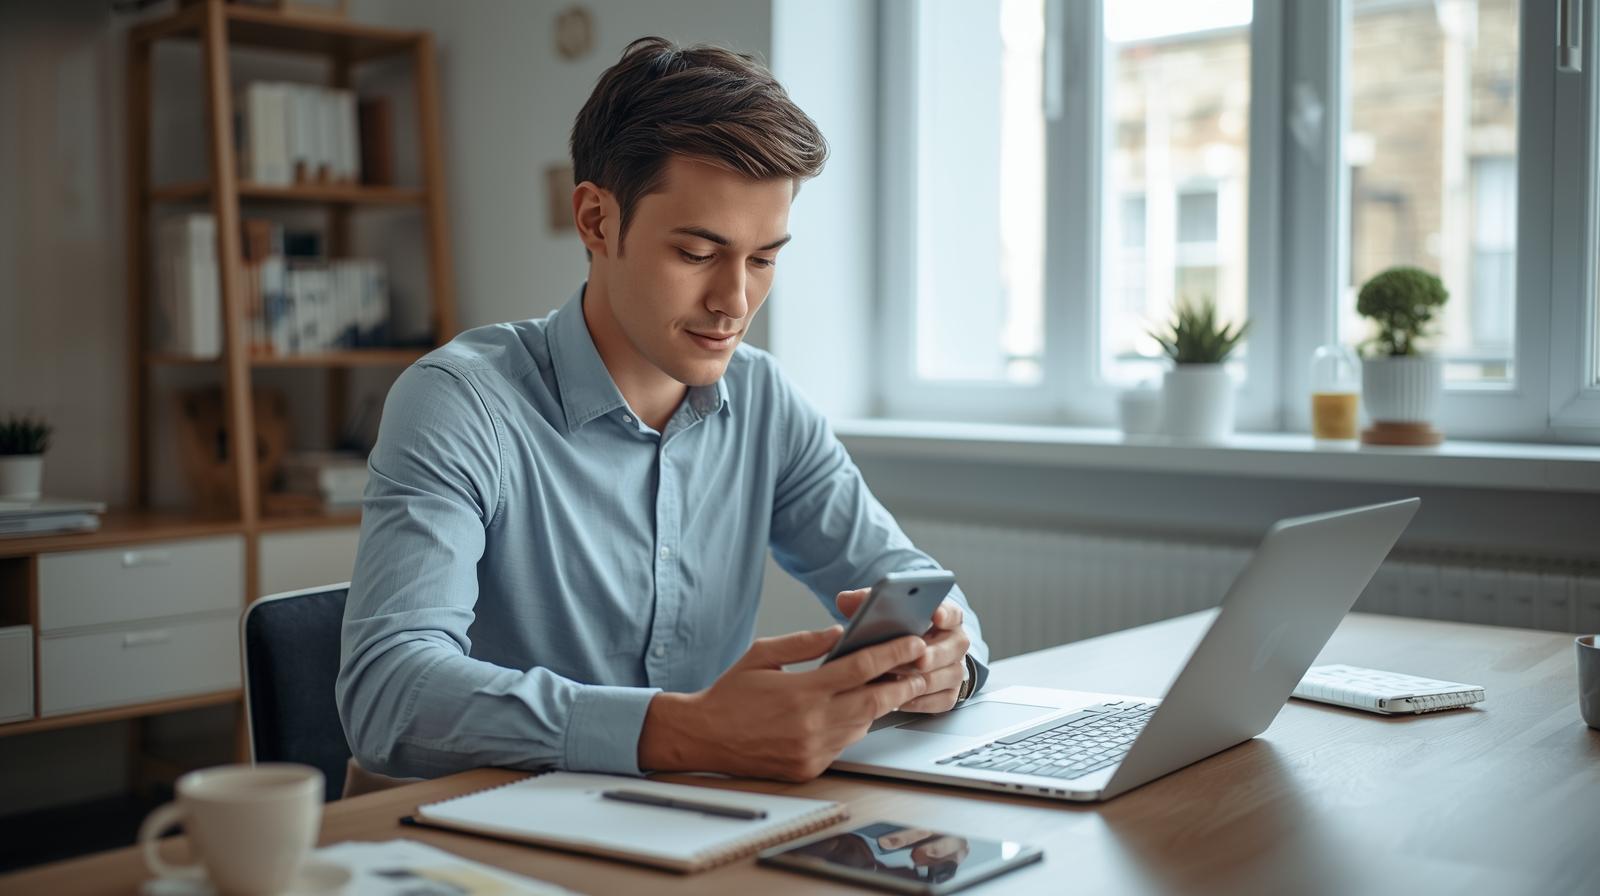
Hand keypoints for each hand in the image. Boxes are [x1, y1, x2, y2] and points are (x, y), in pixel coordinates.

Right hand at [637, 626, 929, 781]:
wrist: (702, 737)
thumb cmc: (729, 694)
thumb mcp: (762, 654)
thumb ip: (804, 642)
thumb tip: (839, 632)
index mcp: (801, 691)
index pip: (861, 668)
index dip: (892, 653)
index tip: (912, 642)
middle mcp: (811, 723)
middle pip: (874, 701)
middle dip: (902, 683)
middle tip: (920, 669)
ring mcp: (812, 749)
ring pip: (862, 725)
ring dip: (879, 706)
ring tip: (893, 687)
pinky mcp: (808, 767)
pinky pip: (844, 744)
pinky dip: (854, 726)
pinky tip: (856, 712)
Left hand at [835, 588, 970, 713]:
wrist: (905, 658)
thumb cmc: (896, 633)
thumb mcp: (883, 614)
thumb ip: (867, 603)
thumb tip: (844, 600)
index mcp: (944, 618)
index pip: (953, 612)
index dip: (946, 613)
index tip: (935, 615)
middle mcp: (954, 642)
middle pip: (955, 646)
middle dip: (935, 654)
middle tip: (918, 659)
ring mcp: (954, 668)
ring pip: (950, 674)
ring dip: (925, 679)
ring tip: (901, 680)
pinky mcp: (949, 692)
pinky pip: (943, 699)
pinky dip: (923, 701)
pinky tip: (902, 700)